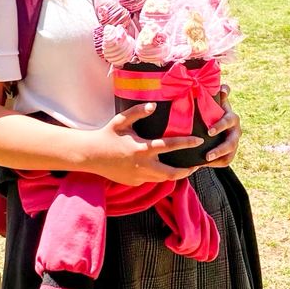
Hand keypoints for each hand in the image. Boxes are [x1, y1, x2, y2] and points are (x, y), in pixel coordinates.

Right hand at [80, 103, 201, 185]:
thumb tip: (154, 106)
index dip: (186, 143)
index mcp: (141, 148)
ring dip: (174, 174)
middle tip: (196, 165)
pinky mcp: (133, 182)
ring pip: (162, 179)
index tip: (198, 140)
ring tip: (184, 168)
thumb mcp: (121, 120)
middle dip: (187, 170)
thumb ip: (138, 112)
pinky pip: (150, 180)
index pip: (169, 146)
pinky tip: (162, 168)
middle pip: (172, 173)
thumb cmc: (107, 135)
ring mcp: (138, 177)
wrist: (90, 155)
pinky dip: (158, 175)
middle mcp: (142, 165)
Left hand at [203, 83, 240, 167]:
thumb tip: (224, 88)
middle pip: (231, 143)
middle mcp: (236, 131)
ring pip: (230, 154)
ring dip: (219, 160)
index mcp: (232, 118)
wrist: (219, 124)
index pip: (228, 121)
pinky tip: (203, 165)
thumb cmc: (215, 110)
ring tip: (205, 162)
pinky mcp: (231, 153)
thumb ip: (220, 94)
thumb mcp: (217, 102)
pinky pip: (227, 161)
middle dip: (220, 149)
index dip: (220, 126)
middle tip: (207, 155)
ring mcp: (234, 143)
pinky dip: (216, 164)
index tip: (209, 131)